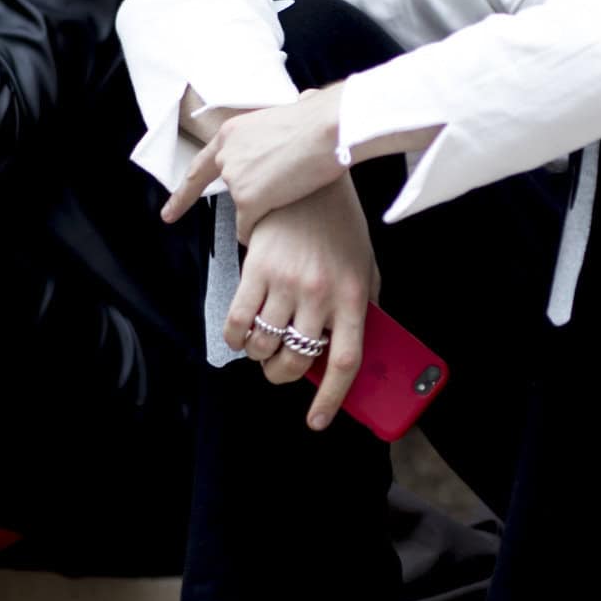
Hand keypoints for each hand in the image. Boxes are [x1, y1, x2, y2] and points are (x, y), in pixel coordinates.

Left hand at [163, 87, 343, 236]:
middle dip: (251, 194)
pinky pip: (246, 227)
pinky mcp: (248, 199)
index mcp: (231, 133)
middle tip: (277, 191)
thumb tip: (298, 109)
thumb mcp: (283, 117)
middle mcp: (226, 156)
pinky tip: (273, 227)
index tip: (169, 213)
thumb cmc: (319, 118)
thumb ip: (276, 129)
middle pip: (233, 188)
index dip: (183, 194)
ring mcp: (235, 178)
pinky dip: (256, 230)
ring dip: (264, 206)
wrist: (327, 128)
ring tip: (296, 189)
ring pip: (245, 207)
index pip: (202, 168)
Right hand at [230, 177, 379, 429]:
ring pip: (265, 345)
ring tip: (262, 348)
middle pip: (297, 359)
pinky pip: (239, 321)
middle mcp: (321, 294)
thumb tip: (350, 350)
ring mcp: (287, 283)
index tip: (318, 421)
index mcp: (354, 297)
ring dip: (260, 357)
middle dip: (284, 376)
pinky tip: (241, 337)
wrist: (309, 179)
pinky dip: (236, 339)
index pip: (344, 362)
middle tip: (280, 371)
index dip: (330, 398)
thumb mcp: (364, 265)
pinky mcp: (257, 269)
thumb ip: (363, 306)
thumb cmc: (340, 226)